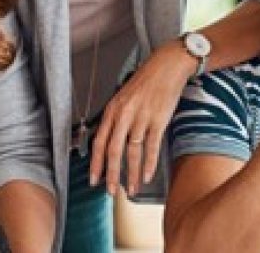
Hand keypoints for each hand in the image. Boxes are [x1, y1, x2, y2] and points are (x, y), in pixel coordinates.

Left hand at [89, 41, 193, 196]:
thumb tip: (108, 143)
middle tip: (110, 191)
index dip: (95, 163)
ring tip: (131, 189)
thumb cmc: (145, 83)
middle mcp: (124, 115)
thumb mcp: (123, 98)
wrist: (166, 67)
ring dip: (132, 174)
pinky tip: (147, 176)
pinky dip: (149, 164)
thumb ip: (115, 119)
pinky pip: (152, 146)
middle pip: (113, 151)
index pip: (99, 141)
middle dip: (111, 174)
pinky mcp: (158, 120)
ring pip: (133, 152)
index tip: (93, 179)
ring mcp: (142, 118)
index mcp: (112, 110)